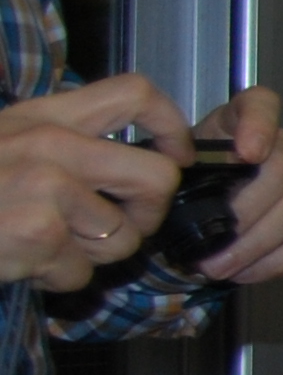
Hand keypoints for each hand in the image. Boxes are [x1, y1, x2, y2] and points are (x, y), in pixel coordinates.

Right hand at [0, 81, 184, 288]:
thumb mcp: (6, 141)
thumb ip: (63, 143)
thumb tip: (131, 165)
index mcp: (44, 116)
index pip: (135, 94)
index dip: (171, 128)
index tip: (174, 156)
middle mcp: (50, 145)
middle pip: (156, 178)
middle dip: (148, 214)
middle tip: (119, 225)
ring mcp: (45, 189)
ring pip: (123, 238)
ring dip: (94, 256)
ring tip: (50, 245)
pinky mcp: (37, 234)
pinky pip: (81, 274)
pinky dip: (57, 280)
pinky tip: (23, 262)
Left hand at [188, 87, 282, 285]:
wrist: (180, 228)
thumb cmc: (173, 195)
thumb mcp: (162, 175)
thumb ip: (173, 171)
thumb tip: (184, 190)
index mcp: (236, 123)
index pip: (262, 104)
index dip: (260, 125)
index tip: (246, 154)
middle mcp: (277, 146)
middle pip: (282, 167)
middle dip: (244, 212)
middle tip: (209, 242)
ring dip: (258, 242)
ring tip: (219, 264)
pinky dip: (275, 261)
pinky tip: (243, 270)